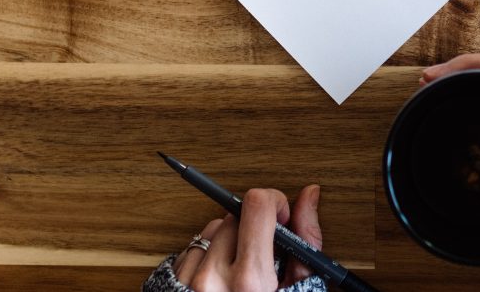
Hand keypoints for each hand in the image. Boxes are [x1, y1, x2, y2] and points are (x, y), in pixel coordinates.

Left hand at [172, 185, 322, 291]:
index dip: (275, 203)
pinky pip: (191, 249)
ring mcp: (187, 284)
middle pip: (234, 215)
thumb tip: (308, 197)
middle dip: (254, 226)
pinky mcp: (171, 286)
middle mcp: (213, 281)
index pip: (256, 205)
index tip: (281, 217)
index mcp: (250, 281)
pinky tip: (224, 279)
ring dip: (230, 240)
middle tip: (265, 252)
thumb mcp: (299, 291)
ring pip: (211, 229)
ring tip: (243, 271)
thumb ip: (305, 241)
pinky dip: (209, 256)